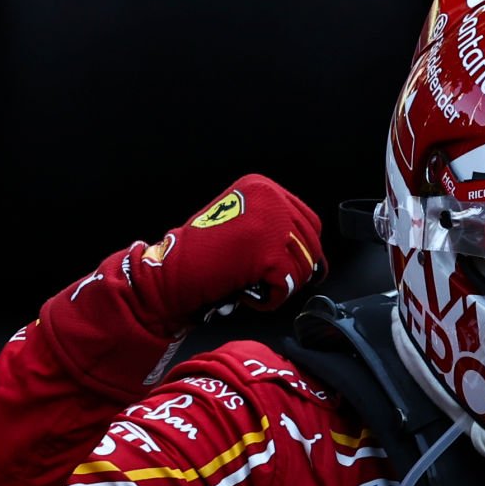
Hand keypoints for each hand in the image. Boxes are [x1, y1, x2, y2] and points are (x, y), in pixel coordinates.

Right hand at [128, 176, 324, 331]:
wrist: (174, 269)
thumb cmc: (203, 252)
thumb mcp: (241, 220)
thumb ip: (272, 225)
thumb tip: (310, 250)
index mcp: (263, 187)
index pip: (309, 221)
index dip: (303, 249)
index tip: (292, 265)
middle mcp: (271, 197)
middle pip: (310, 245)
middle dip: (294, 270)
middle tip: (272, 282)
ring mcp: (272, 224)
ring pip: (302, 267)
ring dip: (281, 285)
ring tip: (254, 286)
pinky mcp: (270, 252)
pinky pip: (287, 285)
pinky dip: (270, 298)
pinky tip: (248, 294)